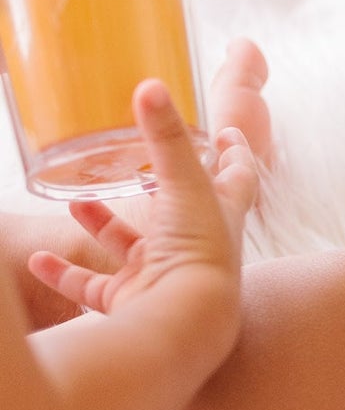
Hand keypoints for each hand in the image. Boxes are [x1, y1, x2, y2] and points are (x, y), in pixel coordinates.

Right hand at [26, 81, 256, 358]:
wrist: (186, 324)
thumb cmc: (197, 251)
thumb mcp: (184, 184)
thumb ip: (165, 136)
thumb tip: (150, 86)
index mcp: (222, 218)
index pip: (238, 178)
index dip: (234, 155)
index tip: (226, 133)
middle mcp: (198, 249)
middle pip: (181, 214)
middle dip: (159, 189)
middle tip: (138, 165)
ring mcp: (164, 279)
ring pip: (132, 249)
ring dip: (105, 226)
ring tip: (80, 201)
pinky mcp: (133, 305)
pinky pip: (93, 288)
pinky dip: (66, 274)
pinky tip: (42, 260)